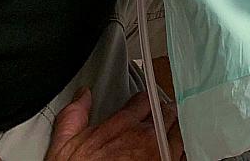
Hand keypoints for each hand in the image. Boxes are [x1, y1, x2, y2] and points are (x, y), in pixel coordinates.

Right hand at [45, 89, 183, 160]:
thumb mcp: (66, 142)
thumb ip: (75, 113)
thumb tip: (83, 94)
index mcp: (123, 125)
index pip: (145, 99)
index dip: (145, 101)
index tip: (143, 106)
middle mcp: (145, 137)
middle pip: (166, 112)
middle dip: (163, 113)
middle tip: (161, 118)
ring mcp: (159, 156)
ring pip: (178, 132)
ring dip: (174, 131)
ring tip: (170, 134)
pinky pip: (183, 155)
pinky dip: (180, 151)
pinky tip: (174, 152)